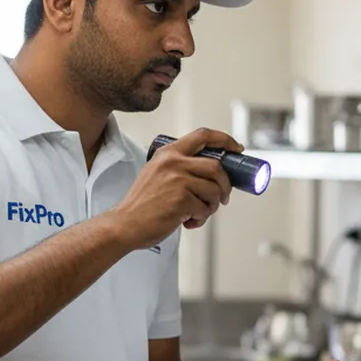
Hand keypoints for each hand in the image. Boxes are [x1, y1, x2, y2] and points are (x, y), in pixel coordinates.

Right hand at [110, 128, 244, 249]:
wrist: (125, 224)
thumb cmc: (142, 204)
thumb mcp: (157, 173)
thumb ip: (180, 168)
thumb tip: (213, 173)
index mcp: (168, 153)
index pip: (203, 136)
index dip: (225, 140)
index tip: (236, 149)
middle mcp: (173, 163)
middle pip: (216, 166)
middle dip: (225, 184)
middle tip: (223, 196)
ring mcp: (177, 181)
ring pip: (214, 189)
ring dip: (213, 204)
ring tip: (200, 212)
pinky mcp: (181, 200)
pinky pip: (205, 208)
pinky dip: (201, 218)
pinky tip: (189, 221)